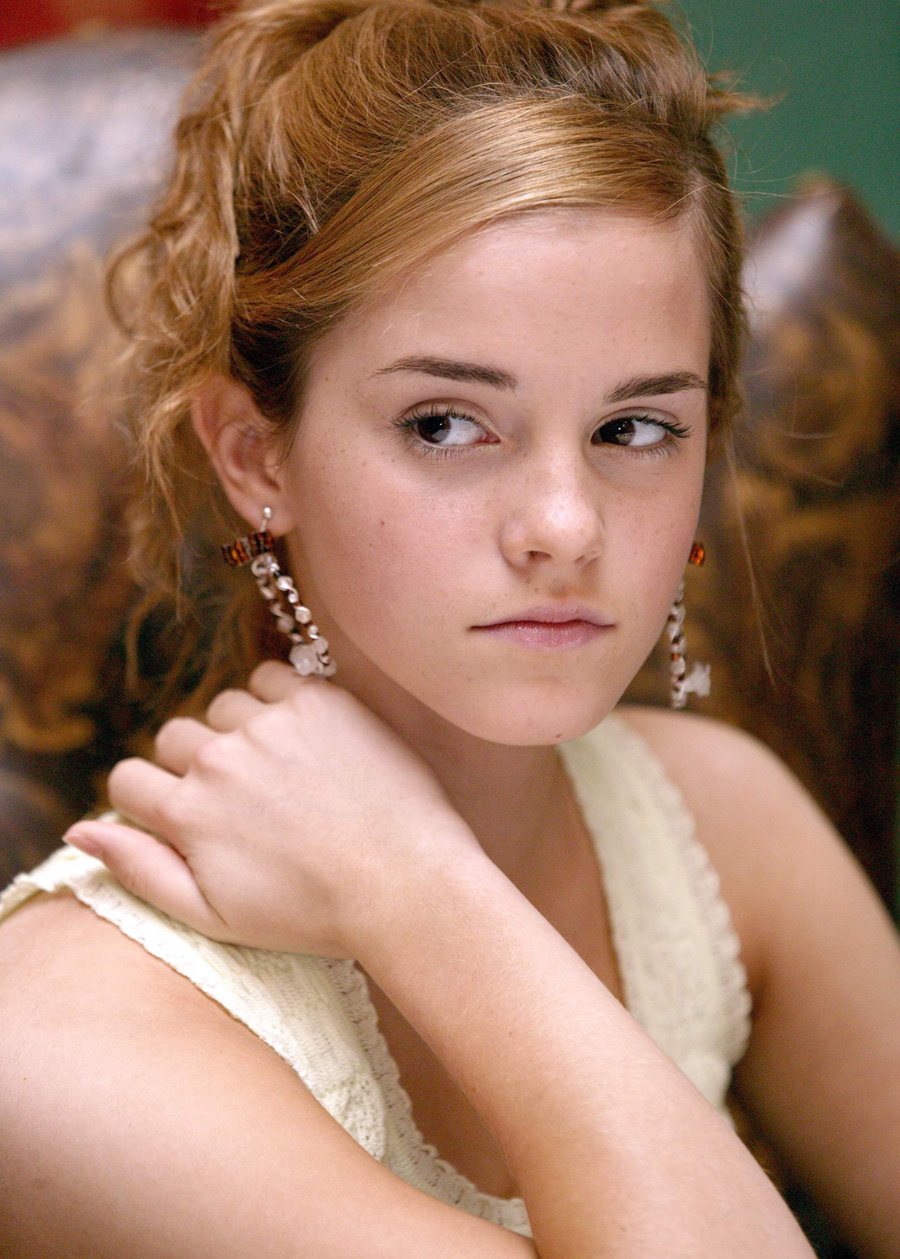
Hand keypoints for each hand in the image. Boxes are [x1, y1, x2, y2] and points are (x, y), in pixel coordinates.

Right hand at [63, 662, 478, 956]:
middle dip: (197, 767)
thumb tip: (76, 831)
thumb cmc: (310, 913)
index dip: (153, 801)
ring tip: (284, 774)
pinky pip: (273, 677)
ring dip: (240, 732)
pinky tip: (305, 739)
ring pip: (224, 707)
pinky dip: (279, 700)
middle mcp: (221, 759)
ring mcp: (272, 724)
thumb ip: (139, 869)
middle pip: (175, 738)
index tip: (191, 819)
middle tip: (249, 804)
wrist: (405, 884)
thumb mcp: (213, 916)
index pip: (129, 779)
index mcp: (189, 813)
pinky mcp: (320, 699)